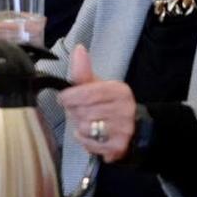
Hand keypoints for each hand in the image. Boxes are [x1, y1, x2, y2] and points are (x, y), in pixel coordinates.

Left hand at [57, 45, 135, 162]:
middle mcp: (124, 109)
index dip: (69, 96)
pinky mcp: (118, 147)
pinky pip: (89, 143)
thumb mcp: (97, 86)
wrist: (132, 129)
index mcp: (119, 91)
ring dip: (79, 127)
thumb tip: (79, 49)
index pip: (86, 92)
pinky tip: (93, 135)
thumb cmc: (108, 105)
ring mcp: (123, 129)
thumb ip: (83, 71)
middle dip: (75, 112)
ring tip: (88, 123)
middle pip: (83, 111)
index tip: (64, 98)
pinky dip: (85, 140)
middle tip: (79, 112)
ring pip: (84, 128)